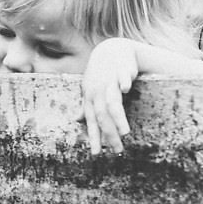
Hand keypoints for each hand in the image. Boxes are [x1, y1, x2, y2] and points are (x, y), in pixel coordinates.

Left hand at [79, 39, 140, 153]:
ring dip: (118, 117)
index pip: (91, 121)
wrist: (111, 49)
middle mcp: (98, 91)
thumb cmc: (100, 73)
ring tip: (125, 133)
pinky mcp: (121, 70)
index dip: (93, 137)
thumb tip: (77, 120)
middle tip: (118, 150)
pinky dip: (123, 81)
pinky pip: (122, 76)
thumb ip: (86, 105)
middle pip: (102, 116)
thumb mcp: (90, 88)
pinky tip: (126, 88)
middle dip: (109, 134)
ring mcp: (109, 80)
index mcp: (90, 97)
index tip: (96, 154)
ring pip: (112, 101)